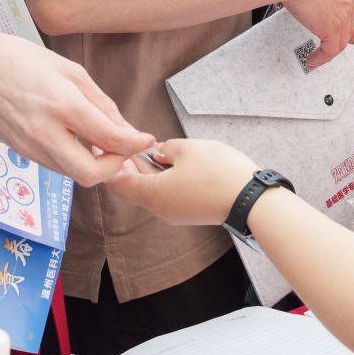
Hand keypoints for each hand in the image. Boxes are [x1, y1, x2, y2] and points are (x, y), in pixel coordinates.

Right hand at [0, 33, 155, 186]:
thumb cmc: (23, 62)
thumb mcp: (71, 72)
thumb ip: (101, 103)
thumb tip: (126, 128)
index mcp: (62, 105)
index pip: (110, 138)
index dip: (135, 143)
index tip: (146, 139)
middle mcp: (46, 133)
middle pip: (90, 174)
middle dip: (115, 167)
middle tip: (123, 151)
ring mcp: (31, 147)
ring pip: (73, 174)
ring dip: (94, 166)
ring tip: (103, 145)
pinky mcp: (22, 153)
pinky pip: (57, 167)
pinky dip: (74, 161)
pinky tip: (78, 142)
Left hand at [107, 138, 260, 227]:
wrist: (251, 200)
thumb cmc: (219, 172)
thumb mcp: (188, 148)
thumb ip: (166, 148)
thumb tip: (159, 154)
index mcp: (153, 194)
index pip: (118, 182)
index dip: (108, 162)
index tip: (102, 144)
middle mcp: (160, 209)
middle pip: (133, 187)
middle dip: (127, 164)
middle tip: (122, 142)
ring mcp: (175, 213)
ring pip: (151, 190)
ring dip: (146, 170)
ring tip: (144, 147)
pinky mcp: (190, 211)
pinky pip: (167, 194)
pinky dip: (161, 177)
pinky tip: (167, 160)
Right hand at [264, 0, 353, 69]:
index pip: (349, 2)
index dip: (348, 16)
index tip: (345, 22)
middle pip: (351, 23)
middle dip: (346, 36)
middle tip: (341, 44)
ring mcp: (342, 14)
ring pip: (341, 39)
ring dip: (330, 50)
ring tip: (319, 56)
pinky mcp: (332, 29)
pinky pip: (330, 50)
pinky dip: (321, 58)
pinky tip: (313, 60)